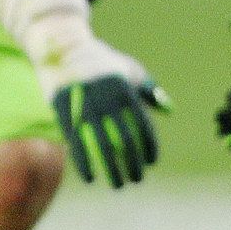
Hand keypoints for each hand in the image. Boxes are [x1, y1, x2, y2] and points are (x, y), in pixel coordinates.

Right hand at [38, 37, 165, 189]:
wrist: (60, 44)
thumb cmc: (99, 59)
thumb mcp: (127, 69)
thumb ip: (148, 89)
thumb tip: (170, 110)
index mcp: (124, 90)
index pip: (143, 126)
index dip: (149, 147)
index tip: (150, 163)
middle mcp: (106, 99)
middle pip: (125, 140)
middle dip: (133, 164)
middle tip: (136, 180)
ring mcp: (83, 104)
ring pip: (102, 145)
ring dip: (112, 169)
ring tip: (118, 185)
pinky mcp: (63, 110)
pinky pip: (76, 142)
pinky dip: (85, 163)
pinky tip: (91, 178)